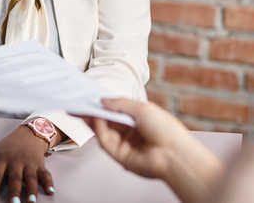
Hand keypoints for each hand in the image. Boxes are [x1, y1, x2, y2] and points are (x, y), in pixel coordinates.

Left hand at [0, 125, 55, 202]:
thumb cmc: (8, 146)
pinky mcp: (40, 165)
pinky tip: (50, 191)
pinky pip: (46, 174)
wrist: (28, 133)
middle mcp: (16, 161)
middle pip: (15, 178)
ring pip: (31, 178)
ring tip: (31, 202)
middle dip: (15, 191)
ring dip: (32, 190)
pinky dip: (49, 182)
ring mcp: (30, 163)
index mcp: (2, 159)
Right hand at [83, 98, 224, 202]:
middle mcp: (130, 132)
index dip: (102, 104)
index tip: (89, 97)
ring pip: (103, 130)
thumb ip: (119, 104)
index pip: (115, 111)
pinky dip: (99, 129)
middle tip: (78, 103)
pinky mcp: (119, 156)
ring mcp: (124, 144)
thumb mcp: (142, 108)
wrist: (174, 153)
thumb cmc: (166, 129)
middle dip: (92, 111)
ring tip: (83, 108)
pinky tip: (97, 119)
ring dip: (92, 119)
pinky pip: (105, 140)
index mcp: (137, 119)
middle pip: (106, 121)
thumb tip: (103, 100)